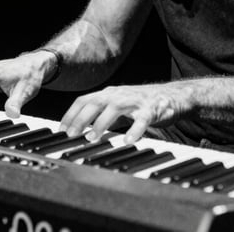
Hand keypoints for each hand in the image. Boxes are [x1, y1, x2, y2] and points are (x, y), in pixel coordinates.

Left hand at [59, 83, 190, 143]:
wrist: (173, 96)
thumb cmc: (142, 103)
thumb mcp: (118, 106)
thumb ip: (101, 114)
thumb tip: (81, 129)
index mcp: (109, 93)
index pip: (84, 100)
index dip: (71, 114)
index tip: (60, 129)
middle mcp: (120, 94)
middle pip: (95, 102)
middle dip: (81, 118)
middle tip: (71, 134)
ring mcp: (136, 101)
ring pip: (115, 108)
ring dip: (101, 123)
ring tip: (92, 138)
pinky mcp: (152, 109)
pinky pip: (142, 119)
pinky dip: (134, 130)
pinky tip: (127, 140)